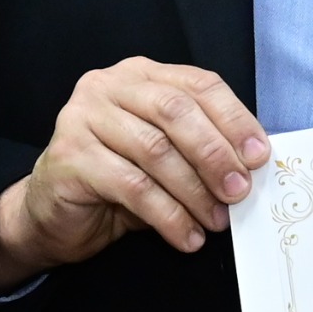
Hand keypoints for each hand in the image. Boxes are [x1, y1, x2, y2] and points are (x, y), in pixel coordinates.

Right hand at [0, 58, 270, 291]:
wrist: (52, 213)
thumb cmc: (116, 179)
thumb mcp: (165, 155)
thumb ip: (200, 147)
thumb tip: (252, 166)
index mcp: (140, 75)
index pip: (198, 85)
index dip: (234, 119)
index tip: (260, 156)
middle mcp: (108, 86)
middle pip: (175, 111)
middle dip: (215, 154)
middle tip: (240, 191)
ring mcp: (83, 117)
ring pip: (155, 151)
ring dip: (194, 191)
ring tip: (216, 220)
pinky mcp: (70, 156)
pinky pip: (132, 187)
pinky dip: (168, 215)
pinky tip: (186, 236)